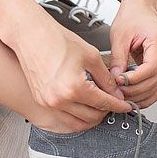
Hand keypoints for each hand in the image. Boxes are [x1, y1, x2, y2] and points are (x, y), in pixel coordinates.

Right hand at [12, 4, 130, 129]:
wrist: (31, 34)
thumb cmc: (56, 39)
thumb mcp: (90, 56)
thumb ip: (106, 78)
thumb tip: (115, 93)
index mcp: (73, 88)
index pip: (103, 103)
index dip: (118, 105)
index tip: (126, 105)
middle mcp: (58, 100)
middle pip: (92, 117)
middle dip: (106, 112)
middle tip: (114, 103)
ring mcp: (48, 102)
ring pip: (77, 123)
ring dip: (91, 117)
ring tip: (99, 106)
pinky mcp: (41, 101)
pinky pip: (64, 118)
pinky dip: (77, 116)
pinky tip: (83, 106)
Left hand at [109, 0, 156, 107]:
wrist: (141, 9)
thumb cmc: (132, 16)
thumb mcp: (120, 35)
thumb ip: (118, 58)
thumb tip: (115, 78)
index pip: (150, 68)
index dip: (134, 79)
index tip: (119, 82)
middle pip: (154, 80)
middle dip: (134, 90)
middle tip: (117, 91)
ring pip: (156, 87)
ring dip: (139, 95)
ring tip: (122, 94)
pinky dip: (145, 94)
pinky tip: (132, 96)